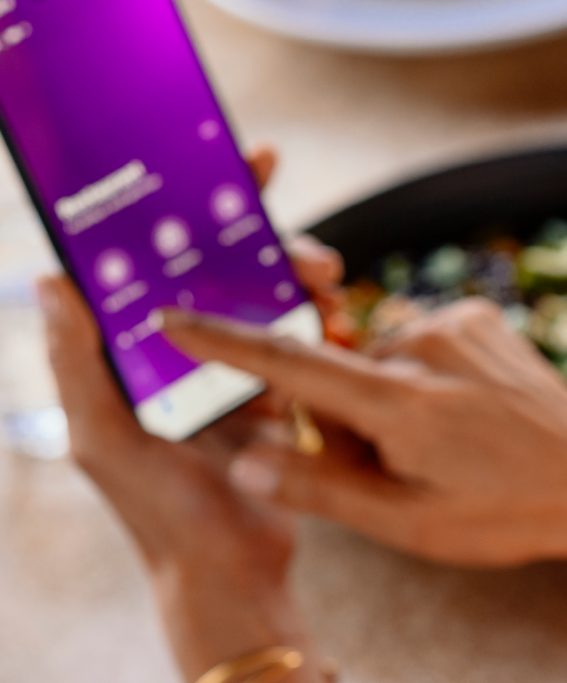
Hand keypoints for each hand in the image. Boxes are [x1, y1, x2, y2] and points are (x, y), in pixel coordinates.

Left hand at [40, 147, 329, 680]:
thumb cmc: (160, 510)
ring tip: (333, 291)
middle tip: (317, 258)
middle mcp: (182, 346)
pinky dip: (319, 320)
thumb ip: (80, 363)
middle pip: (229, 267)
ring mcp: (229, 363)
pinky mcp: (270, 385)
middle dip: (275, 246)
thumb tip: (52, 282)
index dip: (195, 210)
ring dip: (304, 282)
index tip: (237, 171)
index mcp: (136, 348)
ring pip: (270, 294)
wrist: (231, 571)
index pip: (162, 259)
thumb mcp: (107, 439)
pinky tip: (338, 323)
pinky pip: (297, 333)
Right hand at [161, 293, 566, 610]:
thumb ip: (320, 488)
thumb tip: (242, 462)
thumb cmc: (505, 512)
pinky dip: (424, 372)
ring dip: (390, 394)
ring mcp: (455, 321)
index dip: (225, 340)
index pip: (290, 363)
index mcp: (398, 400)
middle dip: (348, 416)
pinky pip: (421, 338)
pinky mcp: (478, 312)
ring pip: (382, 355)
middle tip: (401, 464)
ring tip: (446, 441)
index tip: (174, 314)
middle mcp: (422, 343)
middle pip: (341, 372)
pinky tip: (466, 411)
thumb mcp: (409, 523)